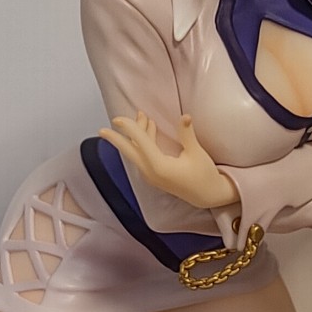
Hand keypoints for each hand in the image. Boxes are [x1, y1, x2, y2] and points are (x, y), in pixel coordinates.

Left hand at [98, 111, 237, 209]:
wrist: (208, 195)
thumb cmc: (204, 175)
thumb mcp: (196, 153)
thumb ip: (187, 134)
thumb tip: (185, 117)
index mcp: (160, 167)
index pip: (141, 143)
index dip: (130, 128)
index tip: (118, 119)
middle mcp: (151, 173)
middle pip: (130, 152)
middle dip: (116, 139)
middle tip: (102, 130)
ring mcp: (151, 176)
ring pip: (137, 153)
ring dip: (136, 136)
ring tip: (140, 116)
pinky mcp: (154, 176)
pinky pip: (142, 157)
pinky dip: (142, 143)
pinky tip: (147, 129)